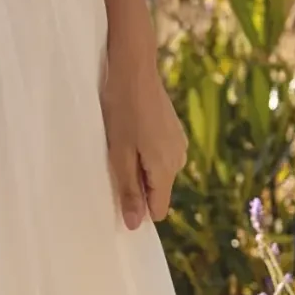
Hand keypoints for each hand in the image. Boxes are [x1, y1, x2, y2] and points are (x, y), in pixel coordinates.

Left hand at [101, 42, 186, 230]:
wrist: (134, 69)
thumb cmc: (122, 110)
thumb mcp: (119, 154)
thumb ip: (128, 191)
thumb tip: (136, 225)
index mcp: (167, 169)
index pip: (158, 209)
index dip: (138, 207)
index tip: (118, 190)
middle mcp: (179, 159)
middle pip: (157, 190)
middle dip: (137, 183)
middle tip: (116, 158)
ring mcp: (179, 143)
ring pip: (157, 172)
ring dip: (139, 165)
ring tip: (122, 142)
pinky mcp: (174, 131)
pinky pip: (159, 155)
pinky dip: (144, 150)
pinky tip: (131, 130)